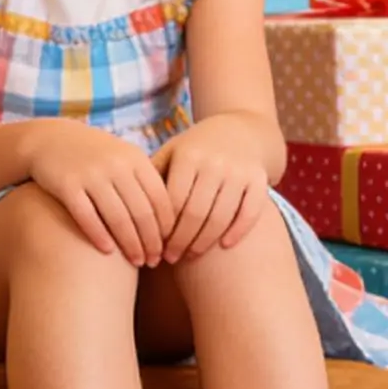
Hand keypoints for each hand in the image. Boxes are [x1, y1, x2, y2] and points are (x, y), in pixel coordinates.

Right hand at [27, 120, 175, 263]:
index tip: (169, 246)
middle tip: (155, 261)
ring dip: (131, 244)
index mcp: (135, 159)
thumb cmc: (94, 155)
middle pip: (142, 212)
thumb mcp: (123, 158)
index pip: (161, 198)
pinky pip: (87, 217)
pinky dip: (99, 236)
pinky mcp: (66, 185)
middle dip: (152, 241)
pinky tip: (108, 252)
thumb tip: (172, 219)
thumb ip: (144, 181)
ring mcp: (90, 175)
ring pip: (118, 218)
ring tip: (137, 262)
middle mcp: (116, 165)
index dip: (167, 227)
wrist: (50, 138)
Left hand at [153, 121, 268, 261]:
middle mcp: (215, 163)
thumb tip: (127, 206)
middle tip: (169, 258)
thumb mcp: (173, 151)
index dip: (162, 226)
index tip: (153, 244)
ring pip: (220, 217)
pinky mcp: (259, 180)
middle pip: (195, 213)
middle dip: (180, 240)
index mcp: (188, 156)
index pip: (172, 200)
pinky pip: (249, 212)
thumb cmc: (198, 148)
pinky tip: (223, 246)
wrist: (244, 130)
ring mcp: (239, 172)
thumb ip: (153, 174)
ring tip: (190, 256)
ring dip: (204, 242)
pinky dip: (237, 231)